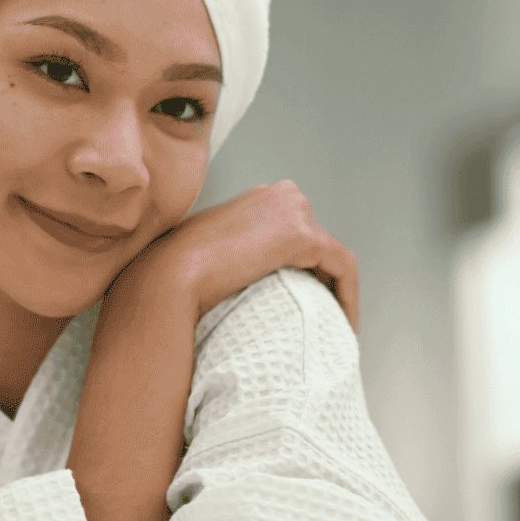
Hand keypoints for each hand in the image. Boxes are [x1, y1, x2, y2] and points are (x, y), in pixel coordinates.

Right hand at [115, 180, 359, 330]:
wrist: (171, 273)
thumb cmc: (180, 272)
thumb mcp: (214, 255)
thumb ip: (237, 256)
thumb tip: (246, 281)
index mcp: (258, 198)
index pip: (297, 232)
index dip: (308, 270)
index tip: (309, 303)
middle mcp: (279, 194)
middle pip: (319, 243)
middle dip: (325, 280)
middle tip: (325, 319)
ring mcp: (293, 209)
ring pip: (333, 255)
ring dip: (339, 291)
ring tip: (337, 326)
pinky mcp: (303, 233)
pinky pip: (342, 266)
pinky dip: (348, 296)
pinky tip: (346, 324)